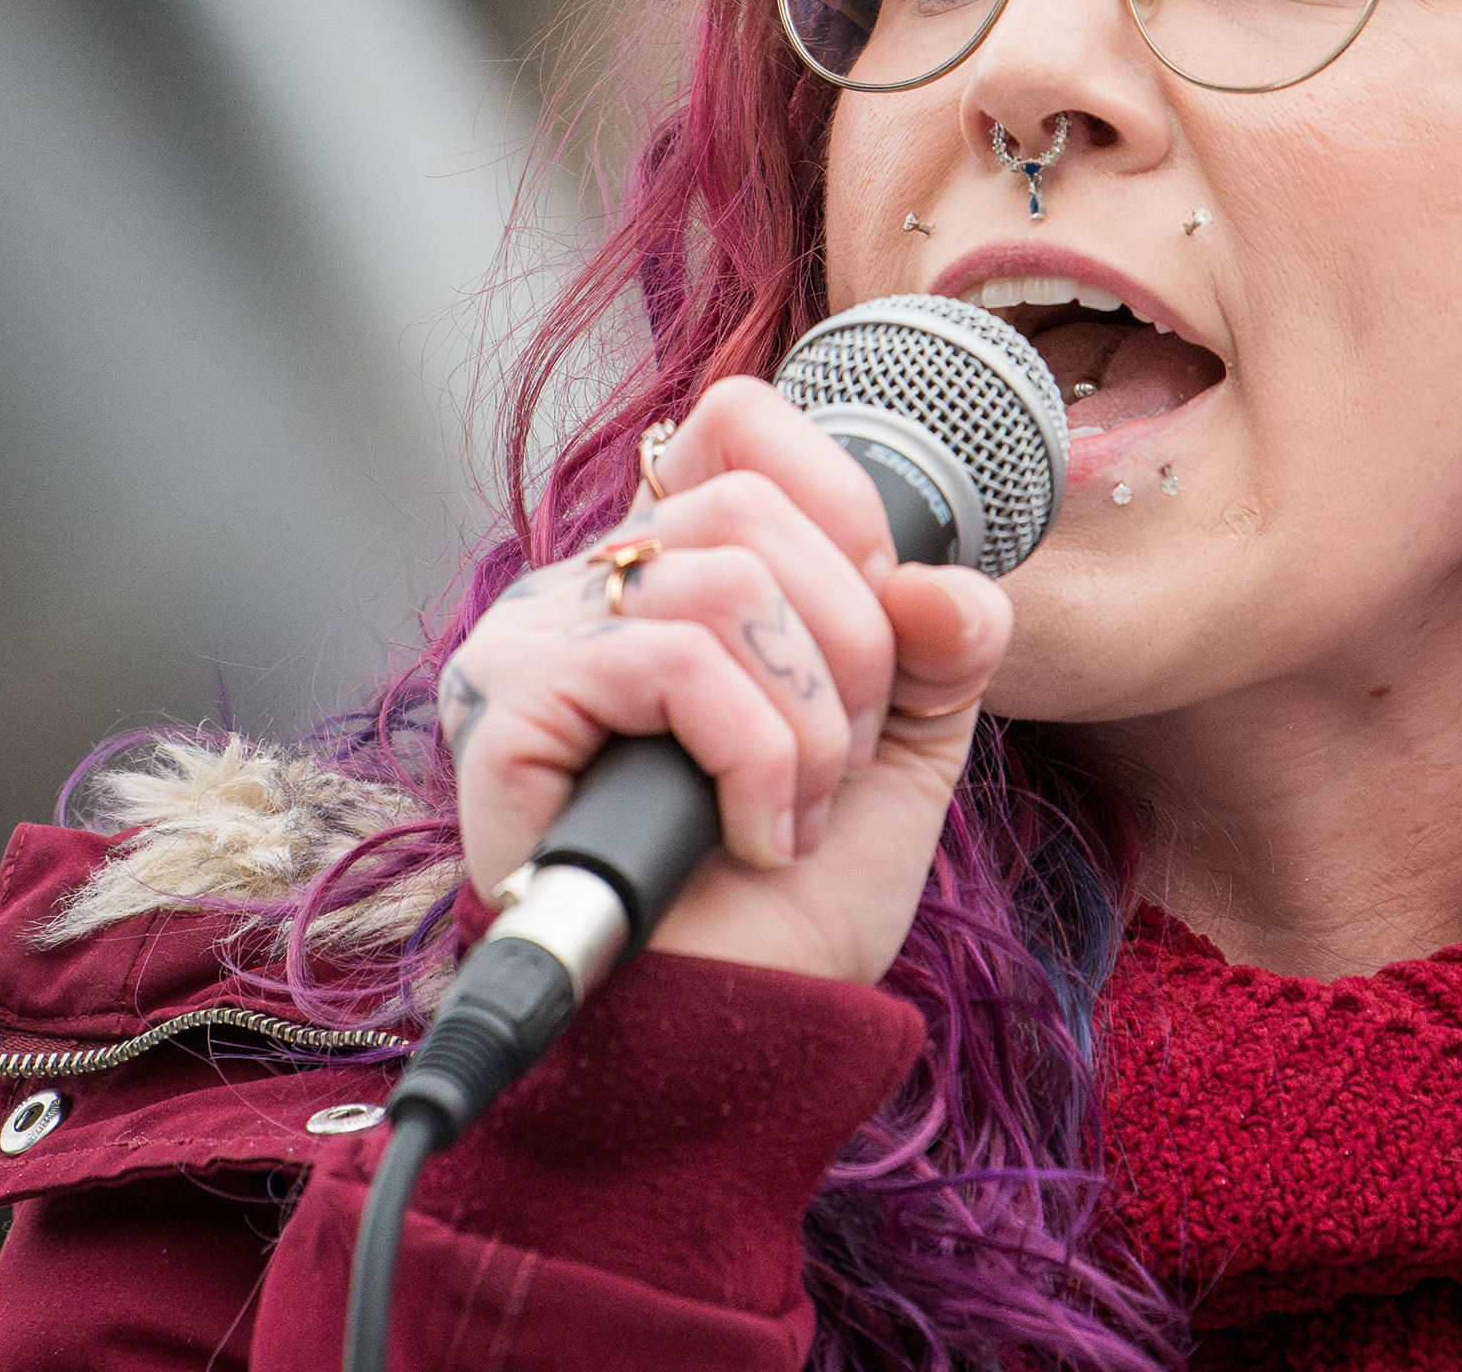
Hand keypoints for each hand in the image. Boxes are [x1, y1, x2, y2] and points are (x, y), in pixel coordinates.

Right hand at [436, 374, 1014, 986]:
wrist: (728, 1039)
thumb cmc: (785, 908)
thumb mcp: (898, 755)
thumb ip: (937, 650)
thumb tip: (951, 582)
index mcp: (679, 570)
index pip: (740, 423)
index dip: (840, 504)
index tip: (882, 627)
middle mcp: (595, 584)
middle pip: (754, 505)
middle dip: (852, 645)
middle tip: (841, 760)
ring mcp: (539, 639)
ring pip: (724, 581)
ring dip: (810, 719)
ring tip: (793, 812)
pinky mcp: (511, 707)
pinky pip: (673, 661)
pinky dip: (754, 756)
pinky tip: (753, 837)